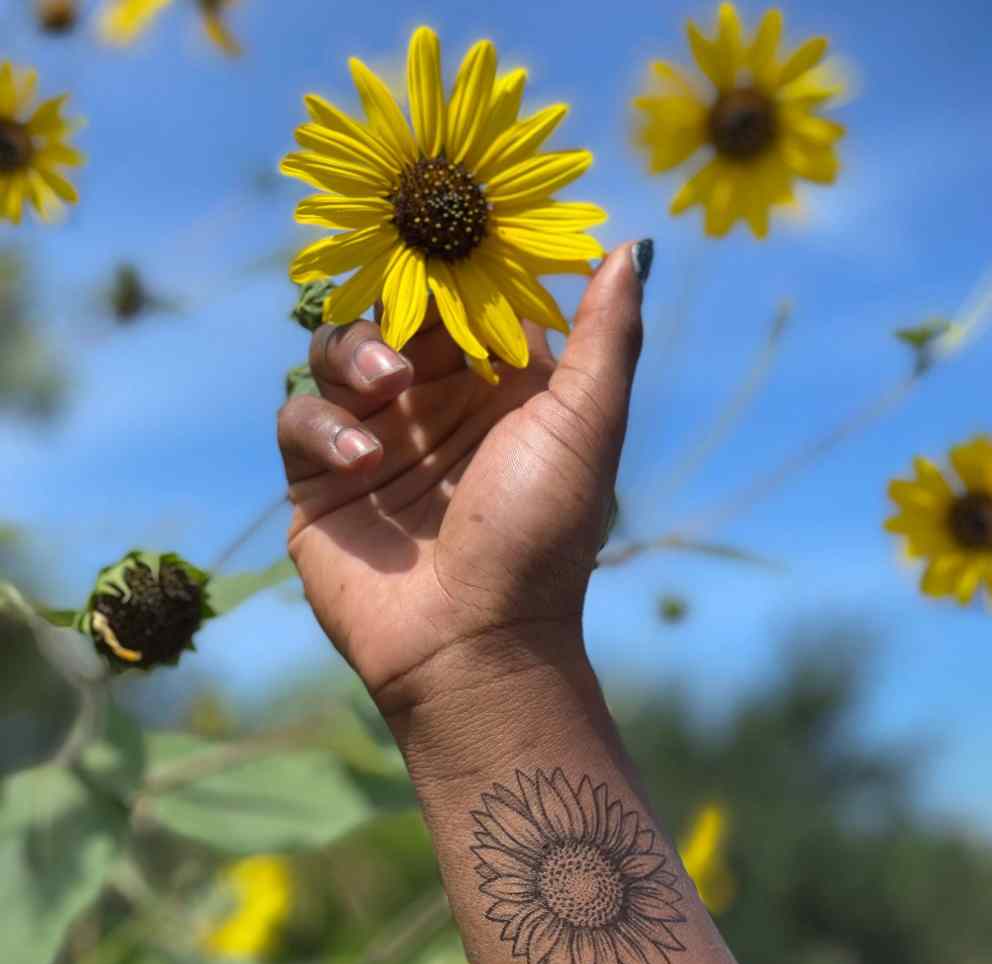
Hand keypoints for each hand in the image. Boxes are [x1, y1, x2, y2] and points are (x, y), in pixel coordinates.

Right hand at [277, 242, 645, 718]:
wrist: (476, 645)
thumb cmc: (543, 534)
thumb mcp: (585, 425)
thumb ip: (605, 337)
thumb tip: (630, 245)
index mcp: (500, 384)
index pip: (468, 296)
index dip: (457, 260)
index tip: (449, 226)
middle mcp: (435, 402)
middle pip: (395, 310)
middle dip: (398, 300)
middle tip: (412, 304)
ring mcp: (376, 435)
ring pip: (337, 349)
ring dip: (356, 351)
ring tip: (390, 383)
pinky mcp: (322, 477)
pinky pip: (299, 417)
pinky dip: (323, 424)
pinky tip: (363, 459)